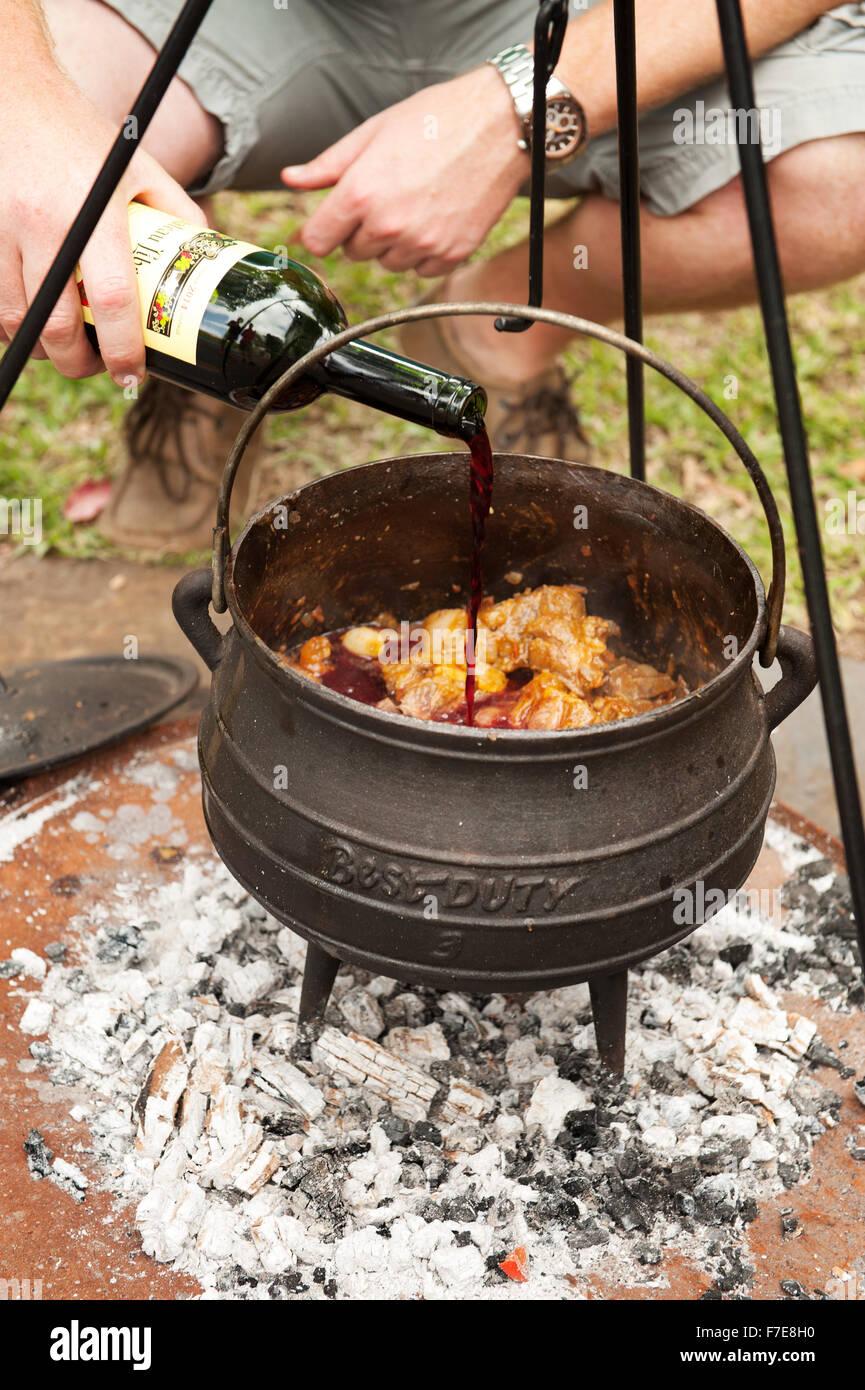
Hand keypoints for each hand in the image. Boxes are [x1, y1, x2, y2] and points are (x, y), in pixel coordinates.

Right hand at [0, 73, 204, 384]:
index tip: (132, 376)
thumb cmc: (84, 136)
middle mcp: (42, 223)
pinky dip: (10, 323)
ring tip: (66, 347)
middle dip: (77, 363)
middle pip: (56, 325)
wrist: (15, 93)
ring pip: (16, 319)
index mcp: (93, 212)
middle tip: (95, 367)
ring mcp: (2, 228)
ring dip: (43, 347)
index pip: (112, 301)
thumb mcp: (140, 169)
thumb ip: (177, 214)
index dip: (122, 351)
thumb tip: (207, 263)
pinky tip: (31, 322)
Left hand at [282, 66, 528, 276]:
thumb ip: (328, 165)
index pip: (319, 241)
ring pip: (386, 263)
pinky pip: (420, 270)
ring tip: (413, 204)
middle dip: (360, 230)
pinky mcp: (451, 254)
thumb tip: (290, 178)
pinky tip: (434, 218)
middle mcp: (389, 225)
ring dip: (392, 243)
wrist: (500, 124)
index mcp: (361, 193)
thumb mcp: (373, 132)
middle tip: (386, 195)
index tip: (330, 223)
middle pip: (352, 253)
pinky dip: (422, 252)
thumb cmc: (436, 119)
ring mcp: (422, 244)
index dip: (321, 231)